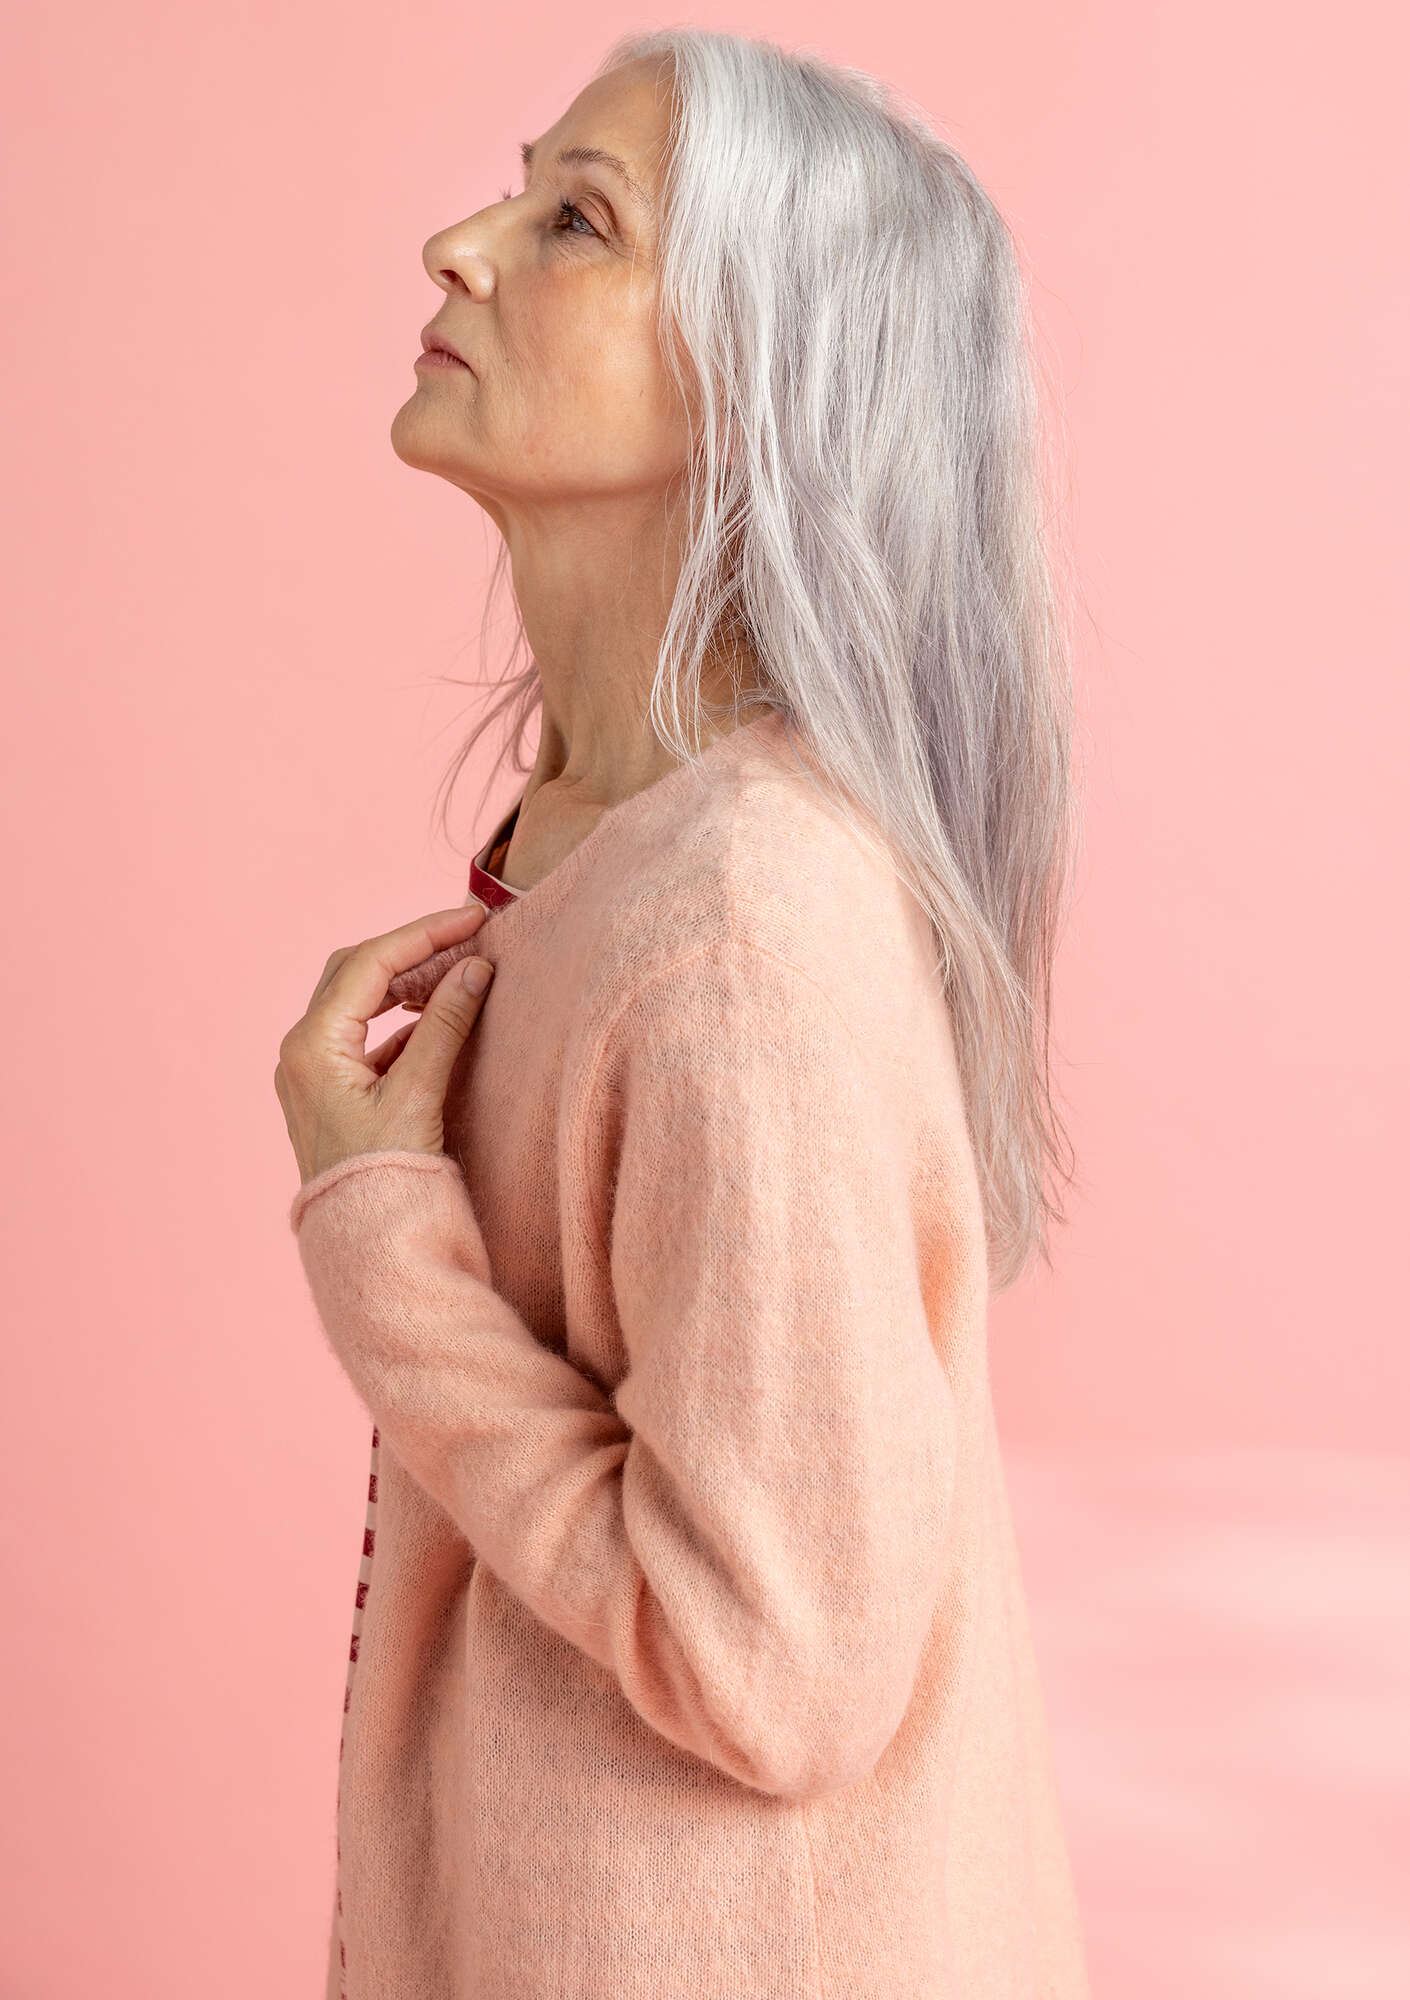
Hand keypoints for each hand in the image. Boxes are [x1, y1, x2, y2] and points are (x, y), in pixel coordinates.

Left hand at [275, 905, 494, 1185]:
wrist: (362, 1242)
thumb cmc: (385, 1175)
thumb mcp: (418, 1095)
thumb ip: (445, 1025)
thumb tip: (475, 968)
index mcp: (313, 1045)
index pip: (371, 963)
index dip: (424, 934)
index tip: (471, 919)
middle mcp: (302, 1051)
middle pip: (355, 972)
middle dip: (411, 952)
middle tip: (465, 940)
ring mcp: (311, 1071)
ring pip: (357, 1000)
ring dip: (404, 983)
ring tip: (456, 977)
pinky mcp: (328, 1090)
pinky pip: (362, 1035)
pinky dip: (399, 1020)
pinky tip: (435, 1022)